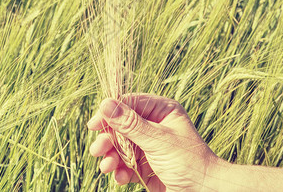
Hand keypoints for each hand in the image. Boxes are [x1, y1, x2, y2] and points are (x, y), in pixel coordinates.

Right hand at [87, 94, 218, 191]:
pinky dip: (120, 170)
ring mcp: (149, 145)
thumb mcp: (157, 140)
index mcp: (161, 111)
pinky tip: (120, 177)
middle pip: (121, 126)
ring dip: (111, 156)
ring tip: (107, 167)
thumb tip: (106, 104)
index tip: (94, 124)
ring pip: (121, 146)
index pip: (129, 104)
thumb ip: (130, 123)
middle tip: (97, 150)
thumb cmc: (188, 162)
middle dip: (109, 139)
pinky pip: (126, 163)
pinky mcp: (145, 164)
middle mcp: (153, 125)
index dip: (110, 113)